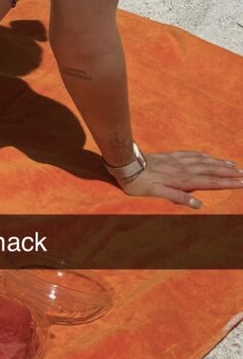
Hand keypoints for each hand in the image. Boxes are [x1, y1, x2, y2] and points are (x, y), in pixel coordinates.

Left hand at [120, 151, 242, 207]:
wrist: (127, 165)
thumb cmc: (140, 183)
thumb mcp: (157, 193)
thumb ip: (178, 198)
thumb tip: (198, 204)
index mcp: (183, 180)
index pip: (210, 182)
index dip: (226, 183)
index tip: (242, 183)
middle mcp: (183, 169)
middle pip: (211, 171)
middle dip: (229, 173)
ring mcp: (178, 161)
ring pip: (204, 161)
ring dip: (219, 164)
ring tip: (233, 165)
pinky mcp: (171, 156)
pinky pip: (191, 154)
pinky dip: (203, 156)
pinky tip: (209, 156)